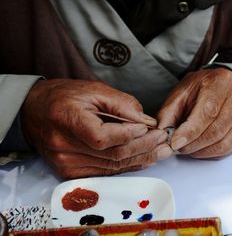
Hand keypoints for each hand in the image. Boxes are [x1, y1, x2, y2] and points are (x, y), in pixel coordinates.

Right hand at [22, 79, 171, 178]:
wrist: (35, 111)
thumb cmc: (64, 97)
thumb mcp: (94, 90)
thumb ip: (122, 104)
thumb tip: (147, 121)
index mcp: (67, 120)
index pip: (103, 137)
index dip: (129, 134)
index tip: (148, 127)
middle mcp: (64, 147)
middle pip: (112, 155)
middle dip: (144, 147)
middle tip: (164, 140)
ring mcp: (66, 164)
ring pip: (113, 166)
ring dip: (141, 159)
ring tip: (161, 150)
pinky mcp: (70, 173)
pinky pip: (106, 172)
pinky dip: (127, 165)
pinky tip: (144, 159)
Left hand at [157, 68, 231, 158]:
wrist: (218, 85)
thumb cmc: (200, 88)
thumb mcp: (180, 94)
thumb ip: (168, 113)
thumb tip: (161, 135)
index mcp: (221, 81)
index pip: (208, 111)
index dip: (190, 131)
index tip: (176, 142)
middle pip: (217, 130)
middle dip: (194, 144)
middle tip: (179, 147)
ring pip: (225, 142)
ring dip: (203, 151)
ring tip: (189, 148)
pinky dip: (214, 153)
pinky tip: (203, 148)